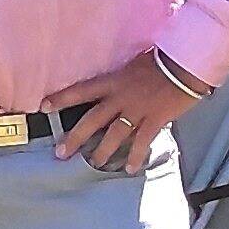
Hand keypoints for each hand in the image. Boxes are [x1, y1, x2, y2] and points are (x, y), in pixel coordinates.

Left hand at [46, 49, 198, 175]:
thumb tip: (114, 85)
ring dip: (103, 152)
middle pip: (92, 120)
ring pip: (114, 135)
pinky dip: (136, 156)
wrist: (185, 65)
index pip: (81, 90)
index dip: (61, 98)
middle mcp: (120, 97)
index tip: (43, 107)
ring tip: (94, 163)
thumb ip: (122, 78)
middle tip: (61, 153)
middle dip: (75, 138)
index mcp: (114, 81)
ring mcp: (137, 110)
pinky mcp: (154, 120)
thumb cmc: (162, 59)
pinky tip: (131, 169)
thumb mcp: (134, 63)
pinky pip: (142, 142)